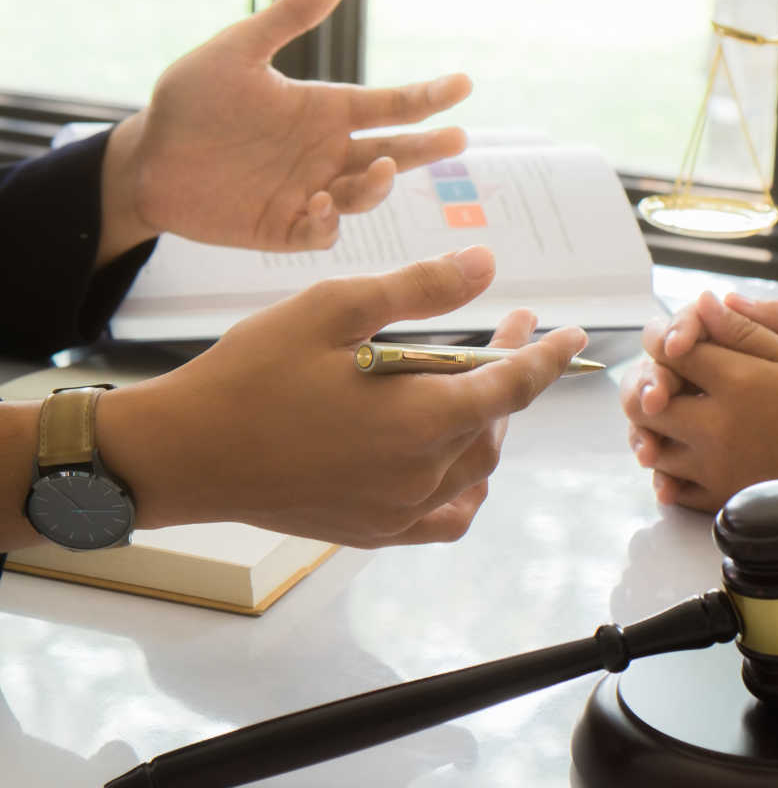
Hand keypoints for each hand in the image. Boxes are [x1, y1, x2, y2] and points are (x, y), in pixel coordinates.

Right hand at [94, 245, 587, 547]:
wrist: (185, 452)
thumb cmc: (253, 373)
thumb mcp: (336, 309)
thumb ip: (419, 289)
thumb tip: (485, 264)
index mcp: (419, 420)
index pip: (512, 388)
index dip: (547, 358)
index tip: (573, 334)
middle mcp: (420, 475)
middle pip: (494, 423)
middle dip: (509, 374)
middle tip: (505, 332)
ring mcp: (397, 511)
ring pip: (476, 469)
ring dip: (490, 424)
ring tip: (481, 386)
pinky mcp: (372, 532)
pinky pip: (446, 516)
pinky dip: (465, 486)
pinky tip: (458, 462)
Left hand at [98, 0, 471, 265]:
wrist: (146, 157)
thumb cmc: (191, 100)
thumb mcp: (237, 50)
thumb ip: (288, 18)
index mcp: (326, 110)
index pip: (390, 105)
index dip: (428, 96)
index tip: (463, 84)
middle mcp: (328, 152)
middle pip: (392, 152)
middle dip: (425, 148)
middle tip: (457, 139)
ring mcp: (311, 191)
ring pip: (364, 194)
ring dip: (378, 184)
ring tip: (380, 168)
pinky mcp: (285, 226)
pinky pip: (321, 231)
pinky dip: (329, 222)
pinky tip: (321, 203)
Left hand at [622, 291, 777, 563]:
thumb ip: (748, 330)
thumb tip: (703, 303)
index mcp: (737, 383)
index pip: (669, 350)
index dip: (663, 337)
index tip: (674, 337)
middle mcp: (716, 427)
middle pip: (646, 400)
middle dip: (648, 383)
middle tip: (665, 376)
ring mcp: (715, 468)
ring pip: (652, 444)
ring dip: (654, 426)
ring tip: (674, 413)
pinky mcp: (722, 499)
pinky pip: (672, 485)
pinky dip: (668, 467)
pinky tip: (684, 451)